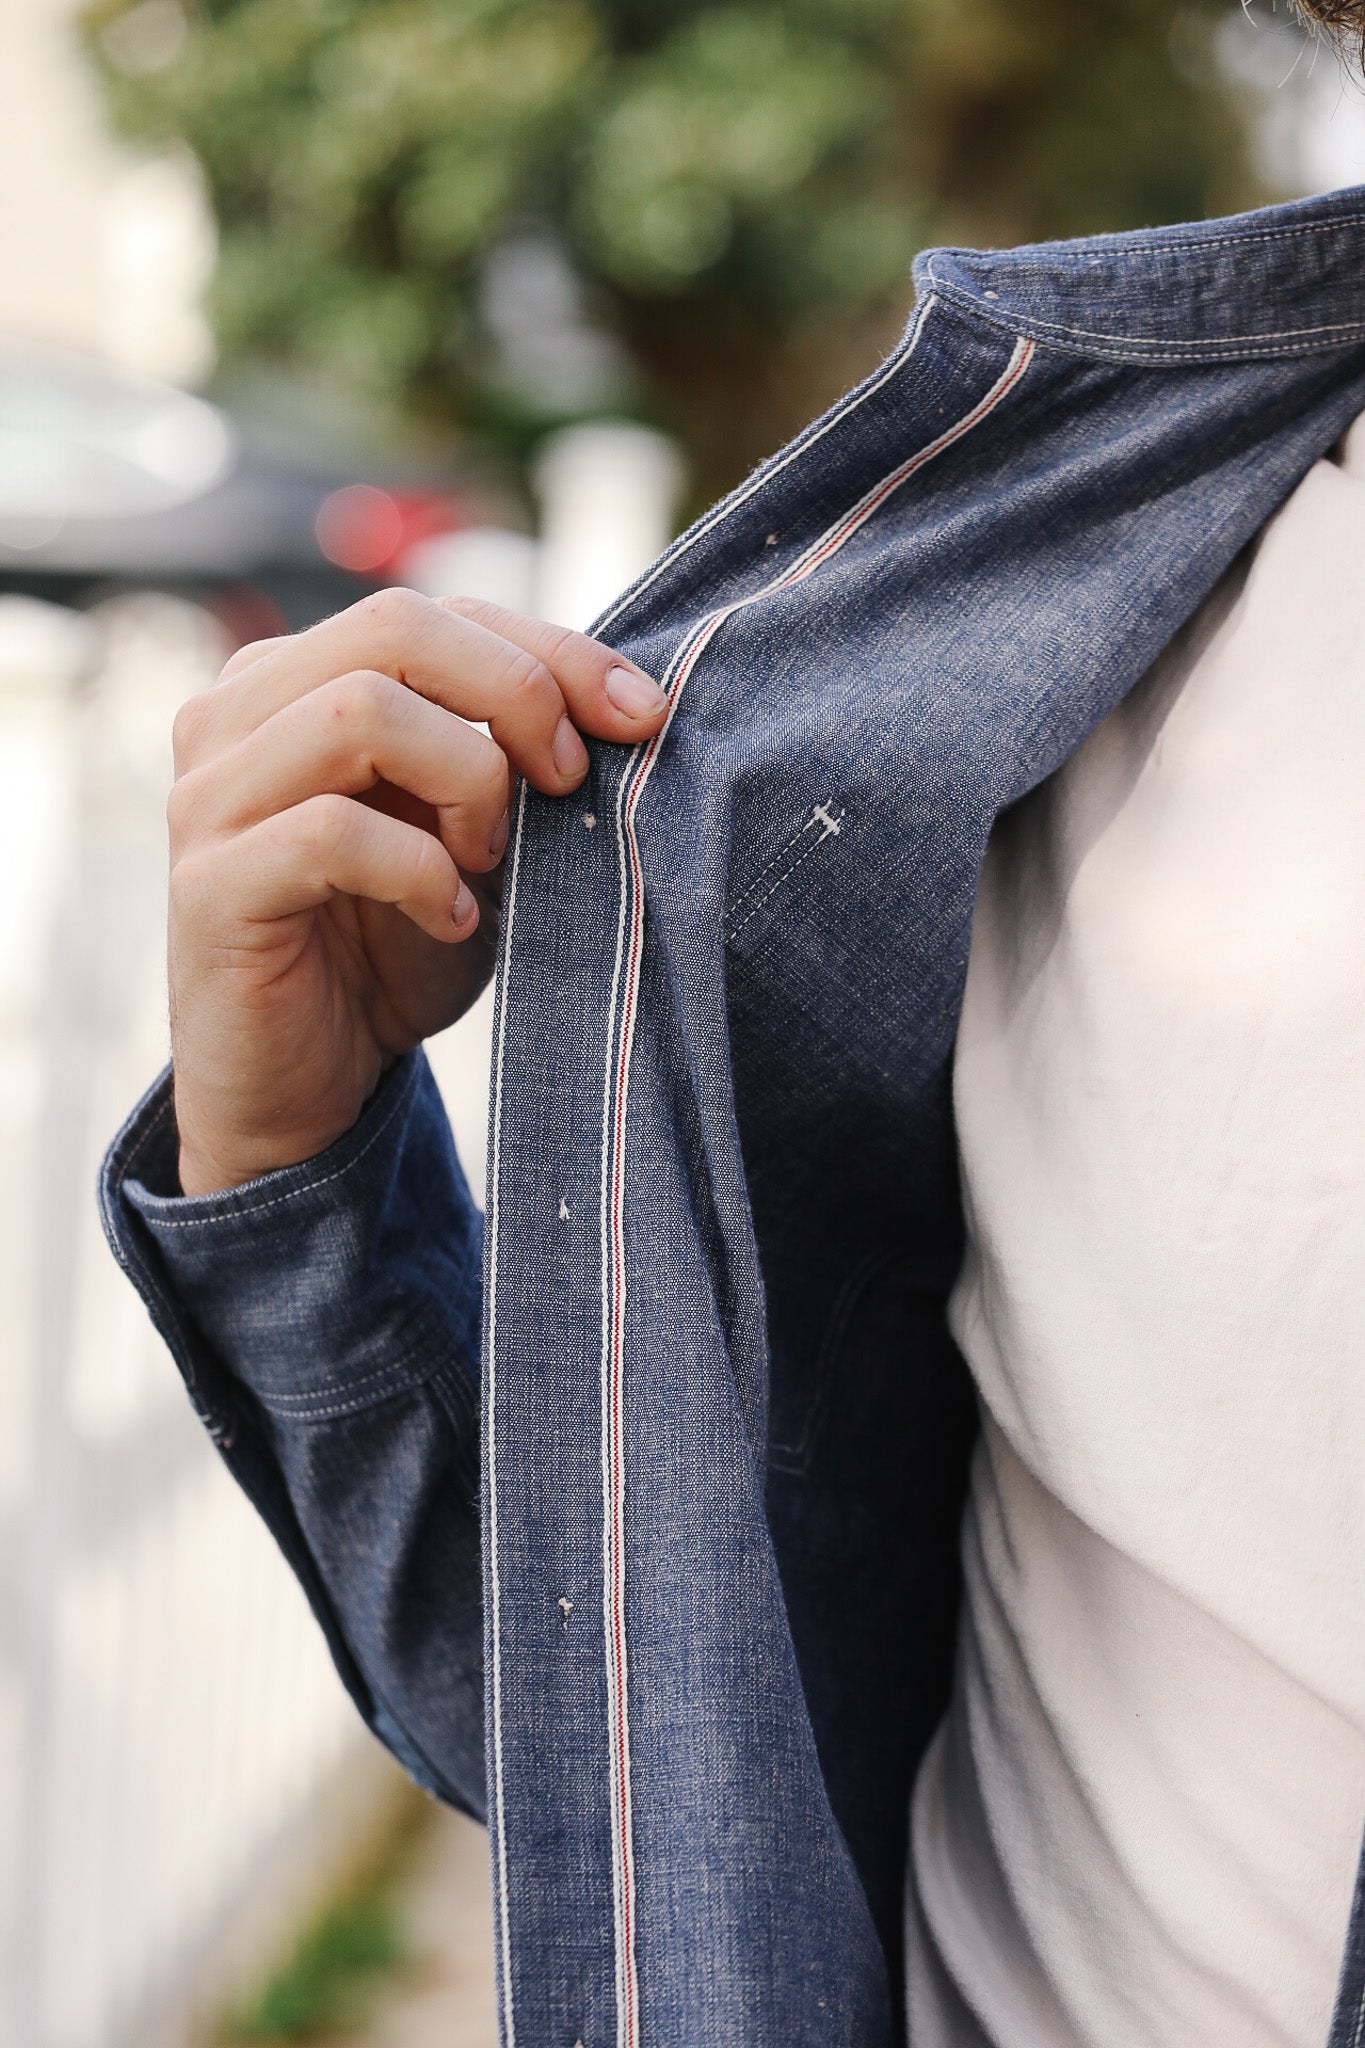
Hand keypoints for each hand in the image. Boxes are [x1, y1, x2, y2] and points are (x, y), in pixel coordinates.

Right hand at [166, 587, 667, 1194]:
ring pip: (358, 711)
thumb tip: (628, 700)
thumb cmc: (392, 950)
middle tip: (571, 778)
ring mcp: (210, 796)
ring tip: (491, 858)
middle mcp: (236, 715)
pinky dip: (422, 872)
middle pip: (395, 627)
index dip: (551, 650)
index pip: (435, 614)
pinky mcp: (211, 884)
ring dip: (465, 779)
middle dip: (517, 691)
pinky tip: (452, 919)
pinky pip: (333, 832)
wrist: (308, 1087)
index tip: (640, 714)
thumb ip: (512, 755)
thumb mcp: (473, 835)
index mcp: (294, 681)